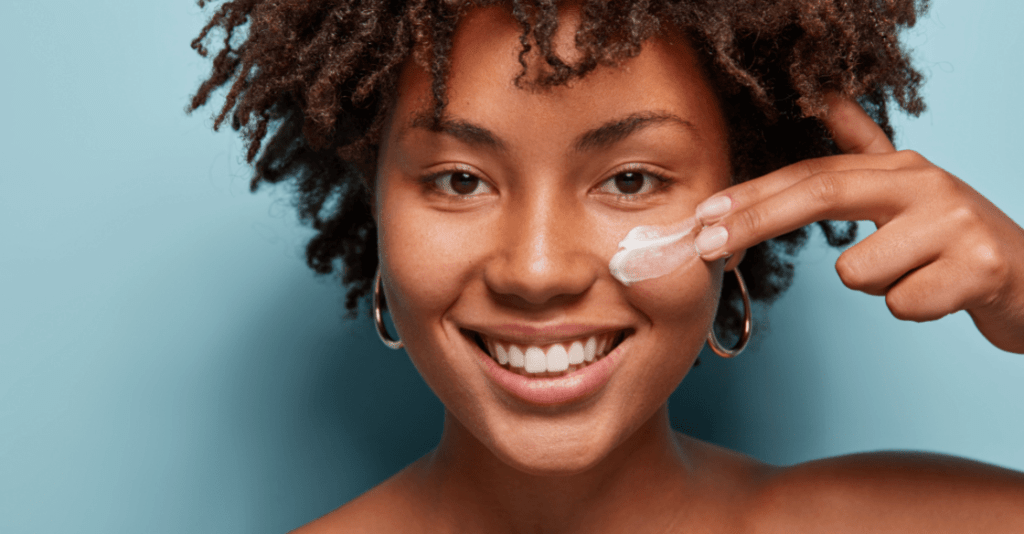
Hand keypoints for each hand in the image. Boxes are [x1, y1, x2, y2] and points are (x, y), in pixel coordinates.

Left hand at [692, 94, 1023, 353]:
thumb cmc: (957, 241)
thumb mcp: (912, 190)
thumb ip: (865, 149)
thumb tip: (826, 98)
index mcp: (900, 168)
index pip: (811, 174)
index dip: (754, 194)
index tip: (704, 214)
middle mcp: (926, 182)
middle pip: (822, 195)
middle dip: (756, 221)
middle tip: (707, 248)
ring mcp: (956, 222)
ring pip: (859, 271)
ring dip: (879, 285)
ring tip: (919, 275)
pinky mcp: (980, 267)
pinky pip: (902, 304)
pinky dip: (915, 309)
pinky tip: (944, 295)